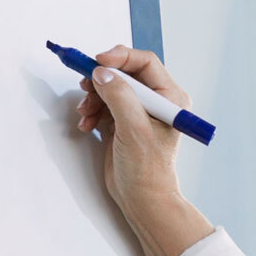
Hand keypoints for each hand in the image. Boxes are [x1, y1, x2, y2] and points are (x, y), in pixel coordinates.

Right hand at [73, 45, 214, 255]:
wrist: (141, 197)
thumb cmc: (147, 168)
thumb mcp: (133, 128)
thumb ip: (120, 96)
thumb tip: (103, 73)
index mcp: (170, 97)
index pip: (144, 62)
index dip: (120, 57)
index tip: (97, 62)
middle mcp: (156, 101)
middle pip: (123, 73)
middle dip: (101, 79)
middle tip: (85, 86)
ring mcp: (137, 111)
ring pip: (110, 88)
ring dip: (93, 97)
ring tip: (86, 114)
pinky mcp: (122, 122)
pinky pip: (102, 104)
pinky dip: (91, 111)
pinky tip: (86, 124)